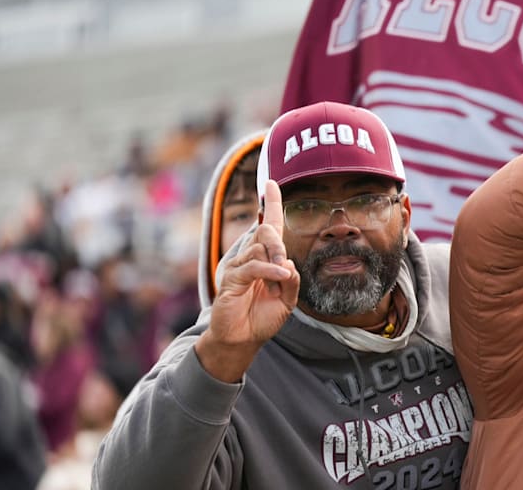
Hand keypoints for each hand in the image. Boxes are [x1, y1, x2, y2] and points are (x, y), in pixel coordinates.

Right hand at [196, 179, 298, 381]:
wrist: (242, 340)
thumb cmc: (262, 319)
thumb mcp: (286, 300)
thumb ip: (291, 281)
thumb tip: (288, 263)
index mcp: (264, 259)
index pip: (268, 226)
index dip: (271, 204)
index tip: (272, 183)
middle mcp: (249, 258)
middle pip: (265, 231)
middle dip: (278, 241)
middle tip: (284, 263)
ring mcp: (238, 267)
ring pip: (259, 247)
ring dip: (275, 261)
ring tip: (277, 281)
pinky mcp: (231, 279)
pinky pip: (252, 265)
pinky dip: (268, 270)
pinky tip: (277, 278)